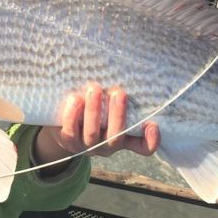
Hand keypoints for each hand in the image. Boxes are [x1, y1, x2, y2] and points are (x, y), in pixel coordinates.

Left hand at [33, 84, 160, 166]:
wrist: (64, 127)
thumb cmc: (94, 111)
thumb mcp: (110, 108)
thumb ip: (120, 98)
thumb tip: (127, 70)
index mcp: (124, 139)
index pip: (143, 147)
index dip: (151, 141)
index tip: (154, 125)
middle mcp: (107, 146)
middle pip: (116, 137)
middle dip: (118, 114)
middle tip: (119, 92)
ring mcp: (87, 146)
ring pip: (92, 133)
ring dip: (94, 110)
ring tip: (94, 89)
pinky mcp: (69, 142)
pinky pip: (70, 130)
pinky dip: (72, 114)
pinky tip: (75, 98)